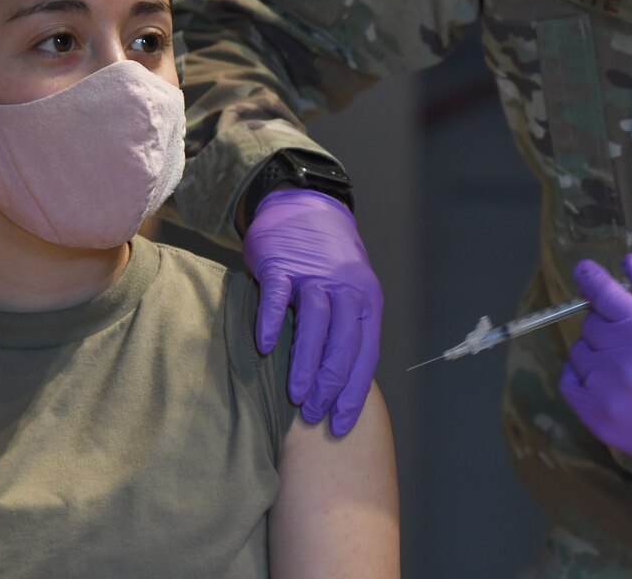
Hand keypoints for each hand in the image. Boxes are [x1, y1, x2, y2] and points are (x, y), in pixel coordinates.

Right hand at [243, 188, 382, 436]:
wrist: (304, 206)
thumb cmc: (326, 263)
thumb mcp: (348, 293)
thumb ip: (346, 331)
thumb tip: (340, 388)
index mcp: (367, 301)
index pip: (365, 354)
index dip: (353, 392)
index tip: (340, 426)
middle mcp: (346, 287)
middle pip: (343, 342)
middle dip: (330, 385)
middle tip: (314, 415)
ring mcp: (313, 274)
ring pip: (315, 323)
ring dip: (306, 362)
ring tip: (295, 396)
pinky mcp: (282, 263)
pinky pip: (278, 295)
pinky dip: (272, 321)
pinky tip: (265, 347)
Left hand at [560, 253, 631, 490]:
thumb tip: (627, 263)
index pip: (604, 296)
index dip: (591, 278)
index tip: (584, 269)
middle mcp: (624, 366)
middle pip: (591, 324)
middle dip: (610, 320)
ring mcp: (609, 398)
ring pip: (579, 352)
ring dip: (597, 349)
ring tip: (630, 359)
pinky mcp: (601, 423)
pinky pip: (569, 383)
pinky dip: (582, 374)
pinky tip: (608, 375)